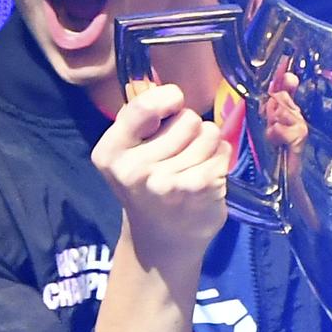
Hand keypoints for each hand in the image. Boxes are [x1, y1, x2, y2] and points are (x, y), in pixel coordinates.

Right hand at [90, 81, 231, 265]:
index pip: (142, 107)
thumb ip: (141, 120)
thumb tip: (169, 89)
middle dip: (189, 129)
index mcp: (110, 153)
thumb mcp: (128, 154)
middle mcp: (134, 169)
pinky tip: (205, 179)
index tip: (173, 103)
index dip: (167, 98)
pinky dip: (219, 160)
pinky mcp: (197, 189)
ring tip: (193, 166)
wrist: (161, 242)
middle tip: (179, 153)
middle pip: (186, 118)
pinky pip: (222, 151)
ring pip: (209, 132)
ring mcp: (167, 181)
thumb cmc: (147, 186)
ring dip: (207, 145)